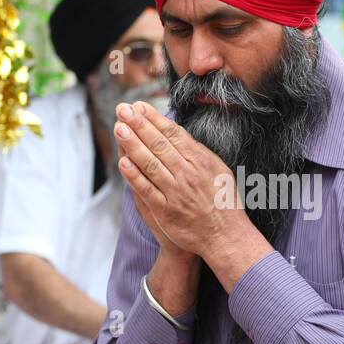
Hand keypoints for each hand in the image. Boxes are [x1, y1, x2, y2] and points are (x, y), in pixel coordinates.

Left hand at [112, 100, 255, 258]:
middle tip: (123, 109)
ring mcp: (175, 192)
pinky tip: (123, 161)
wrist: (225, 236)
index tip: (139, 107)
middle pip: (159, 144)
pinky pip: (146, 189)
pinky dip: (134, 175)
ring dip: (133, 144)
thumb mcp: (219, 170)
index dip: (154, 119)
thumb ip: (199, 153)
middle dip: (139, 125)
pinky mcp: (166, 210)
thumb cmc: (223, 202)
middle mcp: (188, 174)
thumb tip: (180, 135)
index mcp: (201, 161)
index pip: (173, 134)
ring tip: (119, 128)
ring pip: (150, 163)